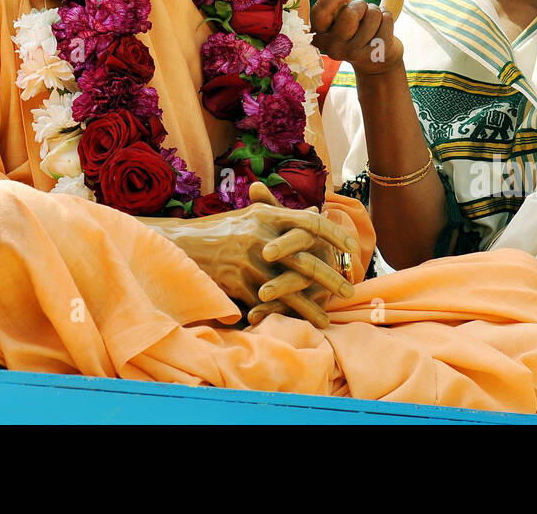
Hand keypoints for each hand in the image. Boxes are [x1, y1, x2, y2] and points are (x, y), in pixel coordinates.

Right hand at [146, 183, 358, 327]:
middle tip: (349, 292)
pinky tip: (295, 324)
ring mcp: (249, 261)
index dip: (336, 235)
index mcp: (267, 215)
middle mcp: (261, 236)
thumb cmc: (222, 230)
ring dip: (309, 307)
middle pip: (305, 260)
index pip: (311, 223)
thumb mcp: (252, 215)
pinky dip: (281, 315)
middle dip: (331, 279)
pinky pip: (265, 303)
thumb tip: (315, 213)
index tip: (353, 248)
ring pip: (288, 289)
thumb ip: (284, 215)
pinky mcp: (237, 283)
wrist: (183, 244)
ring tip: (326, 320)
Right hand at [310, 0, 402, 75]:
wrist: (376, 63)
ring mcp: (354, 54)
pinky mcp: (376, 55)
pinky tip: (383, 30)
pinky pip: (387, 21)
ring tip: (373, 22)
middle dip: (361, 5)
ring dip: (376, 12)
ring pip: (372, 15)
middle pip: (350, 13)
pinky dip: (388, 18)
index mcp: (319, 33)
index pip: (321, 11)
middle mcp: (333, 46)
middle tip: (362, 11)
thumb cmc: (355, 29)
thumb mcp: (341, 11)